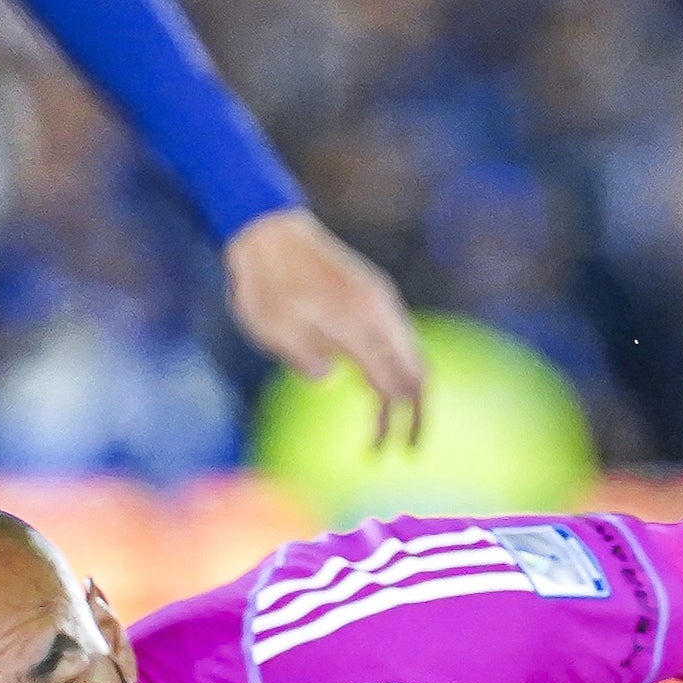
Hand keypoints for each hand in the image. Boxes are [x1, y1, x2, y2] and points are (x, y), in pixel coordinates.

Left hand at [224, 209, 428, 446]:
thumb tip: (332, 379)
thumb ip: (307, 358)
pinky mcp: (371, 293)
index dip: (396, 422)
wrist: (269, 231)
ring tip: (391, 422)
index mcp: (358, 325)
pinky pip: (397, 336)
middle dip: (414, 413)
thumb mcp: (274, 329)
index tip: (384, 451)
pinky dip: (396, 366)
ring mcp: (379, 300)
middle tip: (406, 449)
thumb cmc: (265, 284)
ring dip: (405, 389)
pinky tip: (380, 384)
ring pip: (411, 352)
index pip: (395, 384)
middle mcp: (378, 312)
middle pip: (416, 371)